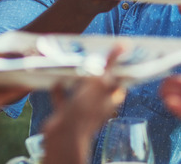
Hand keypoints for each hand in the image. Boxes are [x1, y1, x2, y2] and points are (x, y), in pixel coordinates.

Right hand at [41, 46, 126, 163]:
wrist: (63, 137)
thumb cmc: (84, 111)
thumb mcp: (99, 82)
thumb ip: (111, 63)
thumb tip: (125, 44)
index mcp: (110, 99)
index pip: (119, 80)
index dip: (119, 67)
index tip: (117, 54)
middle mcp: (97, 106)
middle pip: (100, 85)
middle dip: (96, 72)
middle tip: (92, 54)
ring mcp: (81, 111)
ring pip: (81, 92)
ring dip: (77, 80)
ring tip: (73, 65)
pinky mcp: (65, 115)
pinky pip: (64, 100)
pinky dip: (60, 91)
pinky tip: (55, 80)